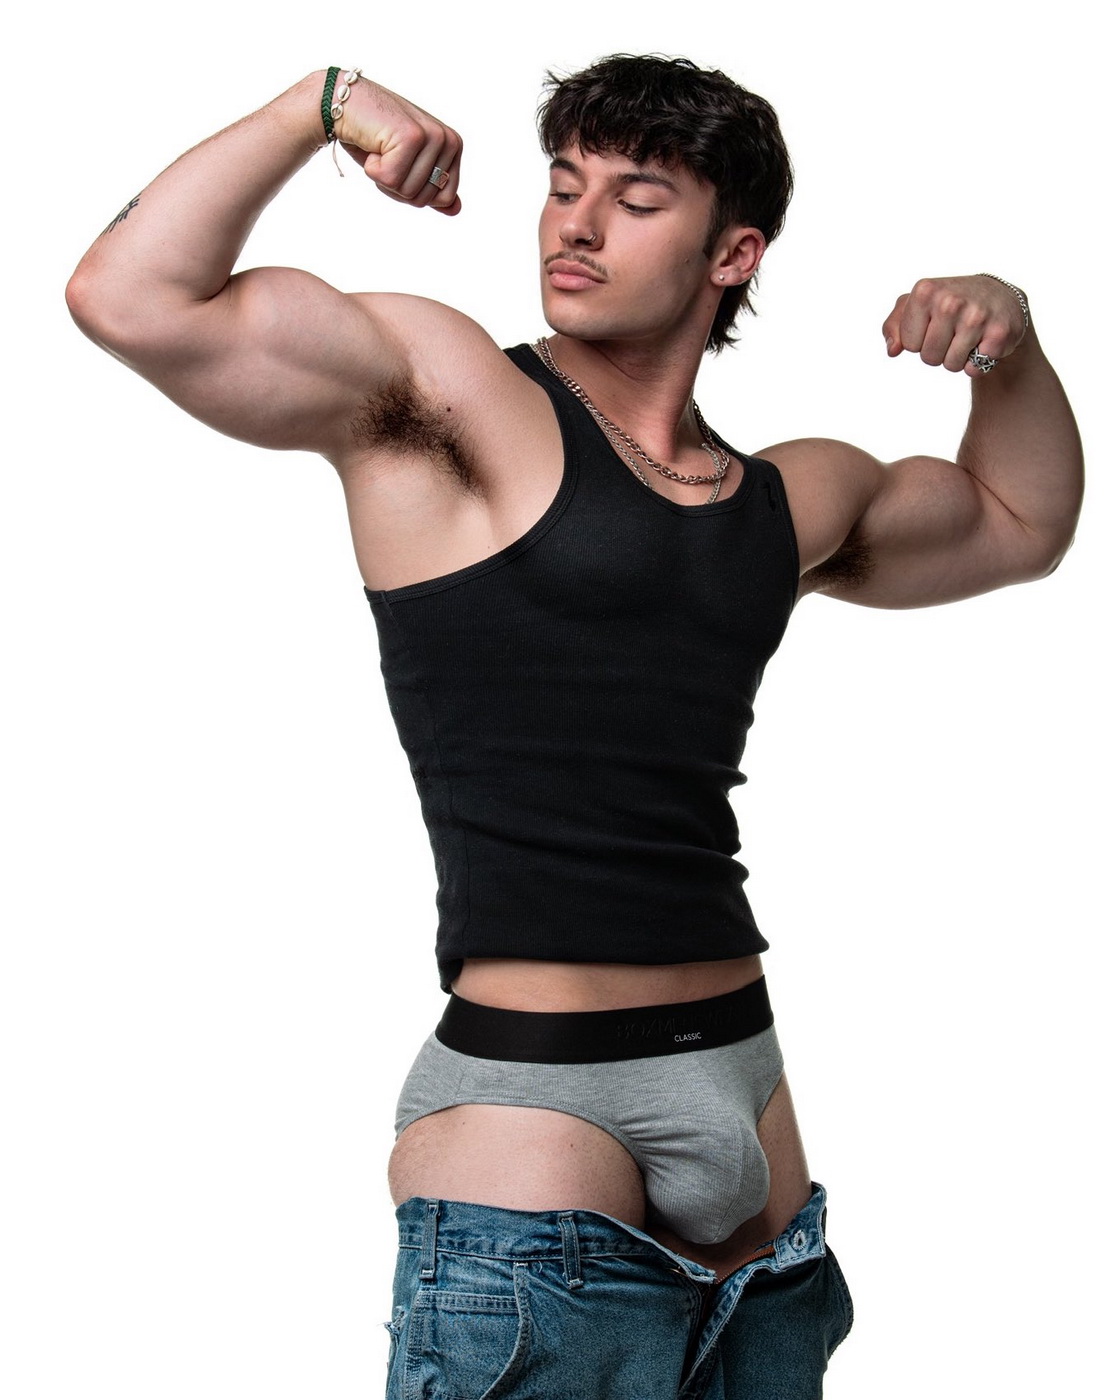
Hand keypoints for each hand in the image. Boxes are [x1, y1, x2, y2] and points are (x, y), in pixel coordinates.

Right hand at [332, 75, 462, 214]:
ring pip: (409, 192)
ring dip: (383, 177)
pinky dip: (373, 169)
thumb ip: (432, 189)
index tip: (400, 164)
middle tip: (386, 155)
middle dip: (397, 186)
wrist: (343, 104)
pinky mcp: (411, 137)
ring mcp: (432, 136)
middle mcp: (449, 140)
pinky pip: (391, 180)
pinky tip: (372, 144)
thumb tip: (456, 210)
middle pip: (425, 199)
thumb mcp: (408, 167)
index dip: (415, 192)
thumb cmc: (375, 138)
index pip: (444, 199)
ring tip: (379, 148)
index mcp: (454, 146)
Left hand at [883, 275, 1027, 376]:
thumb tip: (892, 350)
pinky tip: (984, 343)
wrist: (1000, 298)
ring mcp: (976, 316)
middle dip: (938, 352)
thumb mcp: (917, 305)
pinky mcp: (999, 333)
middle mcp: (951, 300)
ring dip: (958, 359)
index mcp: (925, 290)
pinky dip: (978, 363)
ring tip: (968, 337)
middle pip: (928, 357)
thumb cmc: (950, 303)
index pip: (908, 344)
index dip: (920, 340)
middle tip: (953, 333)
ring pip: (951, 365)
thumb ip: (894, 326)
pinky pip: (974, 369)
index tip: (934, 325)